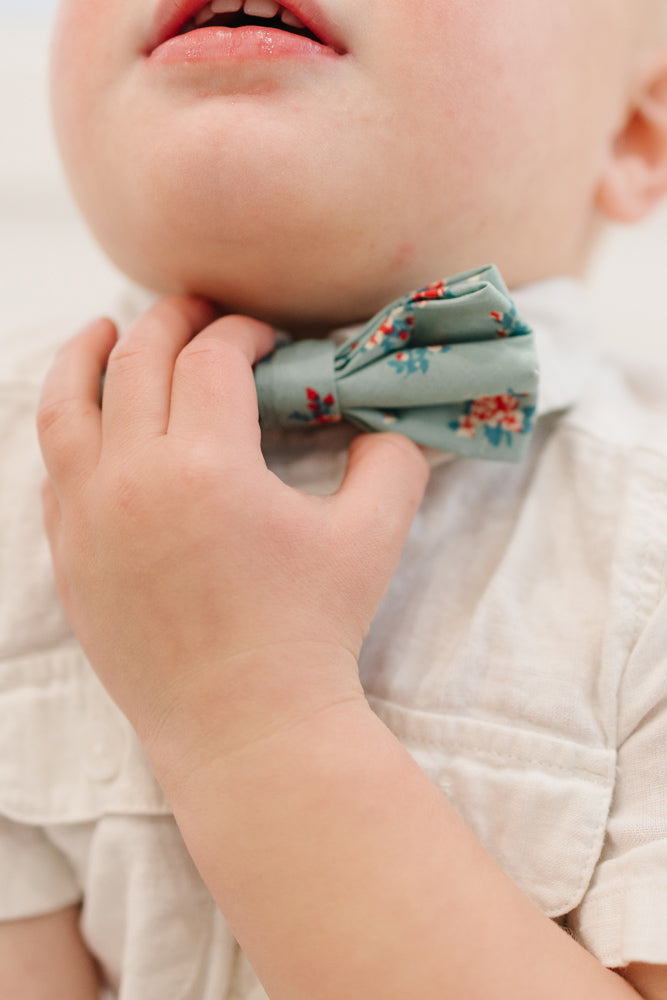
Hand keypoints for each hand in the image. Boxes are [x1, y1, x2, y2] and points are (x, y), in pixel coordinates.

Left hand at [37, 298, 428, 777]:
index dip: (243, 334)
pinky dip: (69, 431)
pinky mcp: (68, 558)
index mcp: (206, 464)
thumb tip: (389, 422)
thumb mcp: (371, 540)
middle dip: (170, 322)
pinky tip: (88, 423)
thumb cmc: (312, 633)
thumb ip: (392, 464)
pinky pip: (53, 471)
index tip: (266, 340)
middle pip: (136, 362)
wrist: (246, 728)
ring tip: (101, 331)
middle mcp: (132, 479)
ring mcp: (87, 519)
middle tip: (198, 311)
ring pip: (65, 408)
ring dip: (85, 357)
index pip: (212, 360)